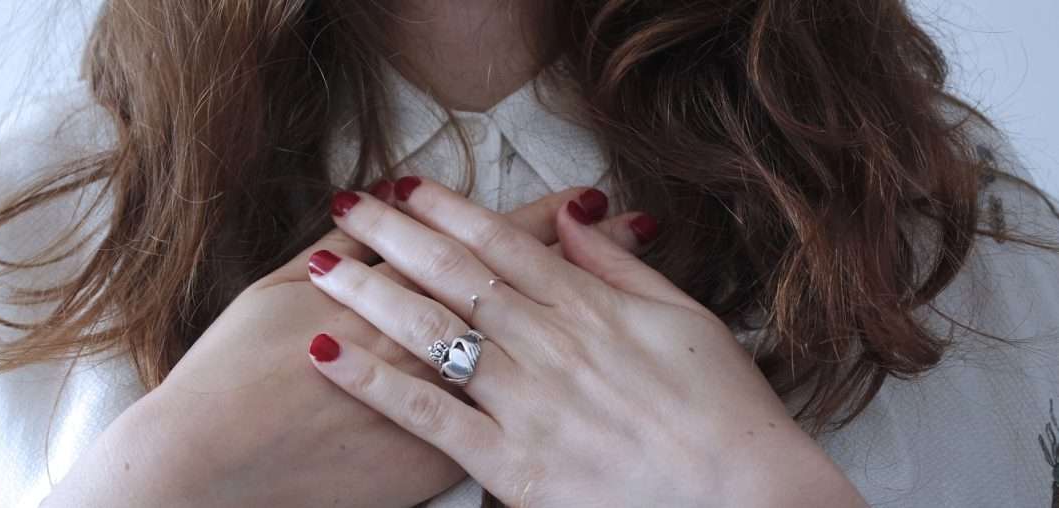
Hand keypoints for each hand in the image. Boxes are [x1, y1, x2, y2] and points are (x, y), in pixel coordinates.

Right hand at [42, 183, 653, 507]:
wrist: (214, 463)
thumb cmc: (234, 371)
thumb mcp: (276, 289)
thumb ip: (335, 249)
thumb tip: (374, 208)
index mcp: (397, 291)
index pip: (485, 244)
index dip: (541, 217)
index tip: (589, 195)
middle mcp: (430, 343)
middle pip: (523, 289)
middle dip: (580, 253)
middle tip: (628, 222)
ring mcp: (440, 405)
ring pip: (527, 352)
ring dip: (581, 316)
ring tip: (621, 297)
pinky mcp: (435, 459)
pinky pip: (500, 422)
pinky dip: (545, 396)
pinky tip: (578, 380)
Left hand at [304, 177, 866, 506]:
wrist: (748, 499)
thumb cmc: (724, 410)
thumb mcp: (686, 317)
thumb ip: (622, 267)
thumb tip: (578, 214)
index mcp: (590, 307)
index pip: (503, 243)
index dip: (447, 209)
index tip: (404, 186)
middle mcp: (550, 344)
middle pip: (454, 275)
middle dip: (394, 235)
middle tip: (346, 205)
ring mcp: (527, 402)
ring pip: (432, 333)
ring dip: (371, 293)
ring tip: (322, 266)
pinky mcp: (511, 464)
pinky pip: (428, 416)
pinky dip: (373, 383)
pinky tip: (327, 354)